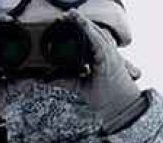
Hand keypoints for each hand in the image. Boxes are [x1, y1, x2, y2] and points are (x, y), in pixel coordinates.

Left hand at [69, 11, 144, 131]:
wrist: (118, 107)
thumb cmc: (105, 95)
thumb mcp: (78, 85)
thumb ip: (64, 79)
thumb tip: (44, 79)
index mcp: (100, 55)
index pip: (88, 37)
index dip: (78, 27)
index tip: (64, 21)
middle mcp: (106, 52)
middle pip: (92, 31)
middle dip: (78, 22)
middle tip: (65, 15)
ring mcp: (110, 54)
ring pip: (96, 33)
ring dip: (84, 23)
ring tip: (72, 15)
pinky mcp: (110, 58)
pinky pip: (100, 42)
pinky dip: (91, 33)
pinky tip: (83, 25)